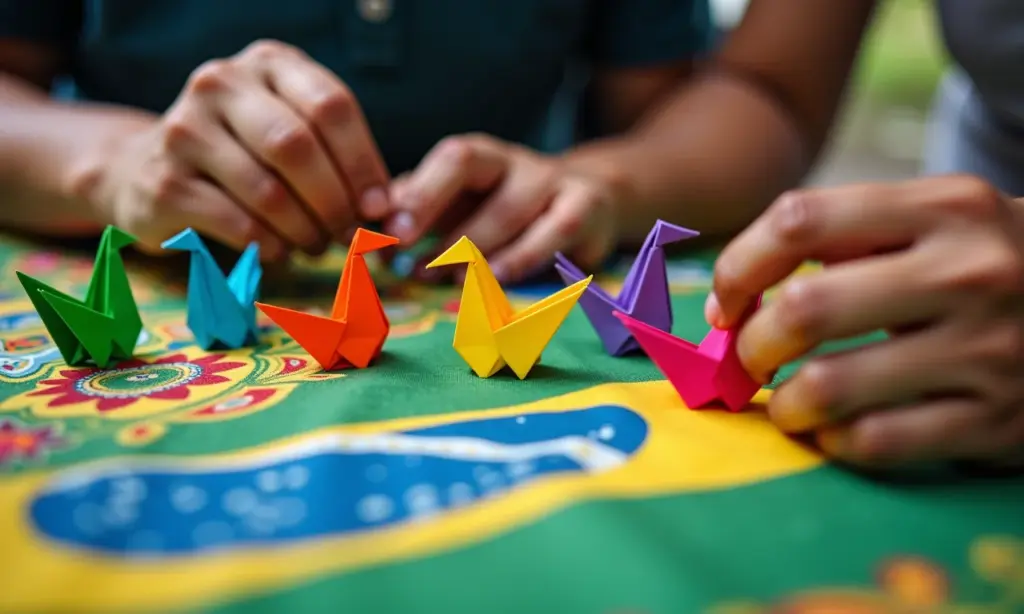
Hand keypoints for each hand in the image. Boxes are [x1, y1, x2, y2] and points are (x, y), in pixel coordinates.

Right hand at [84, 40, 389, 259]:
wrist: (147, 169)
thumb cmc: (245, 155)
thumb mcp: (292, 133)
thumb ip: (340, 159)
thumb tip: (390, 214)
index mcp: (268, 64)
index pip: (331, 106)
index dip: (364, 164)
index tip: (380, 207)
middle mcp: (221, 84)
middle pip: (298, 146)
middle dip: (335, 202)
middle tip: (349, 235)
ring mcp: (185, 130)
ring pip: (268, 192)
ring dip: (305, 231)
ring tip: (316, 246)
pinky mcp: (164, 183)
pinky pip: (239, 225)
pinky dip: (271, 247)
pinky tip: (279, 252)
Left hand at [382, 134, 616, 282]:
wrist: (595, 202)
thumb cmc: (512, 213)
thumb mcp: (466, 212)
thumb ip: (418, 217)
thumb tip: (362, 233)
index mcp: (477, 157)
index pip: (439, 160)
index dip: (409, 190)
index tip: (378, 224)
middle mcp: (511, 161)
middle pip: (466, 161)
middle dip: (426, 200)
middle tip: (399, 243)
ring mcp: (552, 181)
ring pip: (508, 206)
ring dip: (470, 243)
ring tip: (442, 276)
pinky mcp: (586, 208)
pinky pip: (556, 229)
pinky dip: (525, 255)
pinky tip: (498, 278)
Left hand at [707, 176, 1023, 466]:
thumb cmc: (979, 264)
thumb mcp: (931, 221)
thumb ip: (841, 238)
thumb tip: (733, 302)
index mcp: (942, 206)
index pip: (799, 221)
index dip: (739, 266)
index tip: (728, 302)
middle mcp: (969, 271)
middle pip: (806, 308)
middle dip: (752, 346)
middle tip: (747, 361)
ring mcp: (988, 349)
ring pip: (831, 385)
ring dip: (785, 404)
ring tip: (787, 402)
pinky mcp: (997, 420)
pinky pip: (876, 441)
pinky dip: (834, 440)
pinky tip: (834, 429)